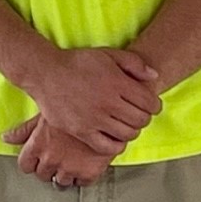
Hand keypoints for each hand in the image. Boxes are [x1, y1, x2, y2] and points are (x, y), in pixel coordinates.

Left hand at [1, 117, 109, 187]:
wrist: (104, 107)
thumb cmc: (73, 105)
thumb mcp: (45, 114)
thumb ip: (25, 130)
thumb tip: (5, 138)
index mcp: (37, 145)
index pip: (25, 165)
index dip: (32, 161)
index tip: (38, 158)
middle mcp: (51, 159)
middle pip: (42, 175)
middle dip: (48, 167)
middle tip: (58, 156)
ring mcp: (70, 168)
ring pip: (61, 182)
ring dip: (65, 173)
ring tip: (72, 160)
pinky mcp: (89, 173)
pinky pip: (81, 183)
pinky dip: (82, 176)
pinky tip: (85, 163)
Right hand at [20, 47, 162, 154]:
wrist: (46, 73)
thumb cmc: (77, 63)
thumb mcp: (108, 54)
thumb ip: (134, 63)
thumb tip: (154, 76)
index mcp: (116, 82)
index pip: (149, 103)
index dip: (154, 105)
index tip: (151, 105)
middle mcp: (107, 102)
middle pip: (141, 120)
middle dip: (144, 118)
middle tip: (139, 115)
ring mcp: (94, 119)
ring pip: (127, 134)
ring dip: (132, 131)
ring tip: (126, 124)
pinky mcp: (81, 131)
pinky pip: (108, 147)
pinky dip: (117, 145)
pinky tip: (115, 138)